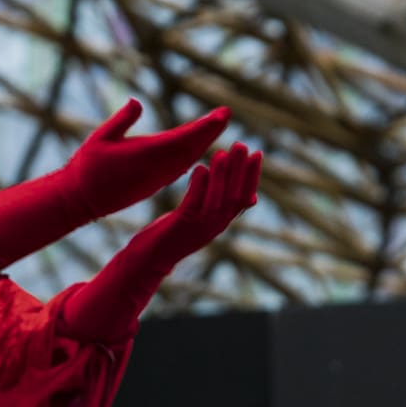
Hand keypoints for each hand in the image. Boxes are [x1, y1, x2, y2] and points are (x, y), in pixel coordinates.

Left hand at [52, 144, 261, 342]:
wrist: (149, 260)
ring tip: (222, 153)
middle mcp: (213, 226)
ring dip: (220, 176)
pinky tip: (200, 168)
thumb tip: (251, 197)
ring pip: (215, 200)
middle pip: (233, 197)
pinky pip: (192, 205)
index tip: (256, 154)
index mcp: (220, 223)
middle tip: (243, 145)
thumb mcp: (202, 220)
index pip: (243, 198)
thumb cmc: (173, 236)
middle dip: (240, 171)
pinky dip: (198, 187)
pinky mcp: (180, 228)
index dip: (251, 177)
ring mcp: (198, 228)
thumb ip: (222, 206)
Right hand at [63, 100, 231, 222]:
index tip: (222, 114)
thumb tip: (137, 101)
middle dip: (210, 130)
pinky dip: (193, 154)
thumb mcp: (100, 138)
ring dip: (205, 142)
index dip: (204, 126)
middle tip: (227, 114)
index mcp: (147, 155)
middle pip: (192, 147)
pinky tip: (201, 146)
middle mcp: (158, 168)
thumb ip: (121, 120)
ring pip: (189, 158)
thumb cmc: (87, 166)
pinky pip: (181, 167)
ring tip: (218, 125)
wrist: (82, 200)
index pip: (183, 138)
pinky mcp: (156, 183)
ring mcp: (159, 178)